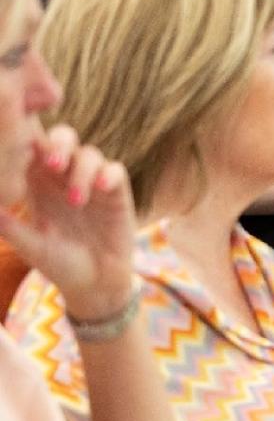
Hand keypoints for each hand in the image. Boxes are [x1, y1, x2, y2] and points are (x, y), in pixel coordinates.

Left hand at [0, 127, 135, 320]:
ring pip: (88, 153)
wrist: (95, 284)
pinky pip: (114, 171)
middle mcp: (64, 178)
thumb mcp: (32, 247)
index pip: (31, 149)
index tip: (22, 141)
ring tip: (76, 200)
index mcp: (36, 184)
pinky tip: (101, 190)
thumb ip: (12, 227)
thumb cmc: (58, 264)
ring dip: (81, 169)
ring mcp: (91, 183)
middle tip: (52, 165)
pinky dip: (107, 175)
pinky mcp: (116, 192)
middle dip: (58, 144)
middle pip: (61, 139)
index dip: (28, 136)